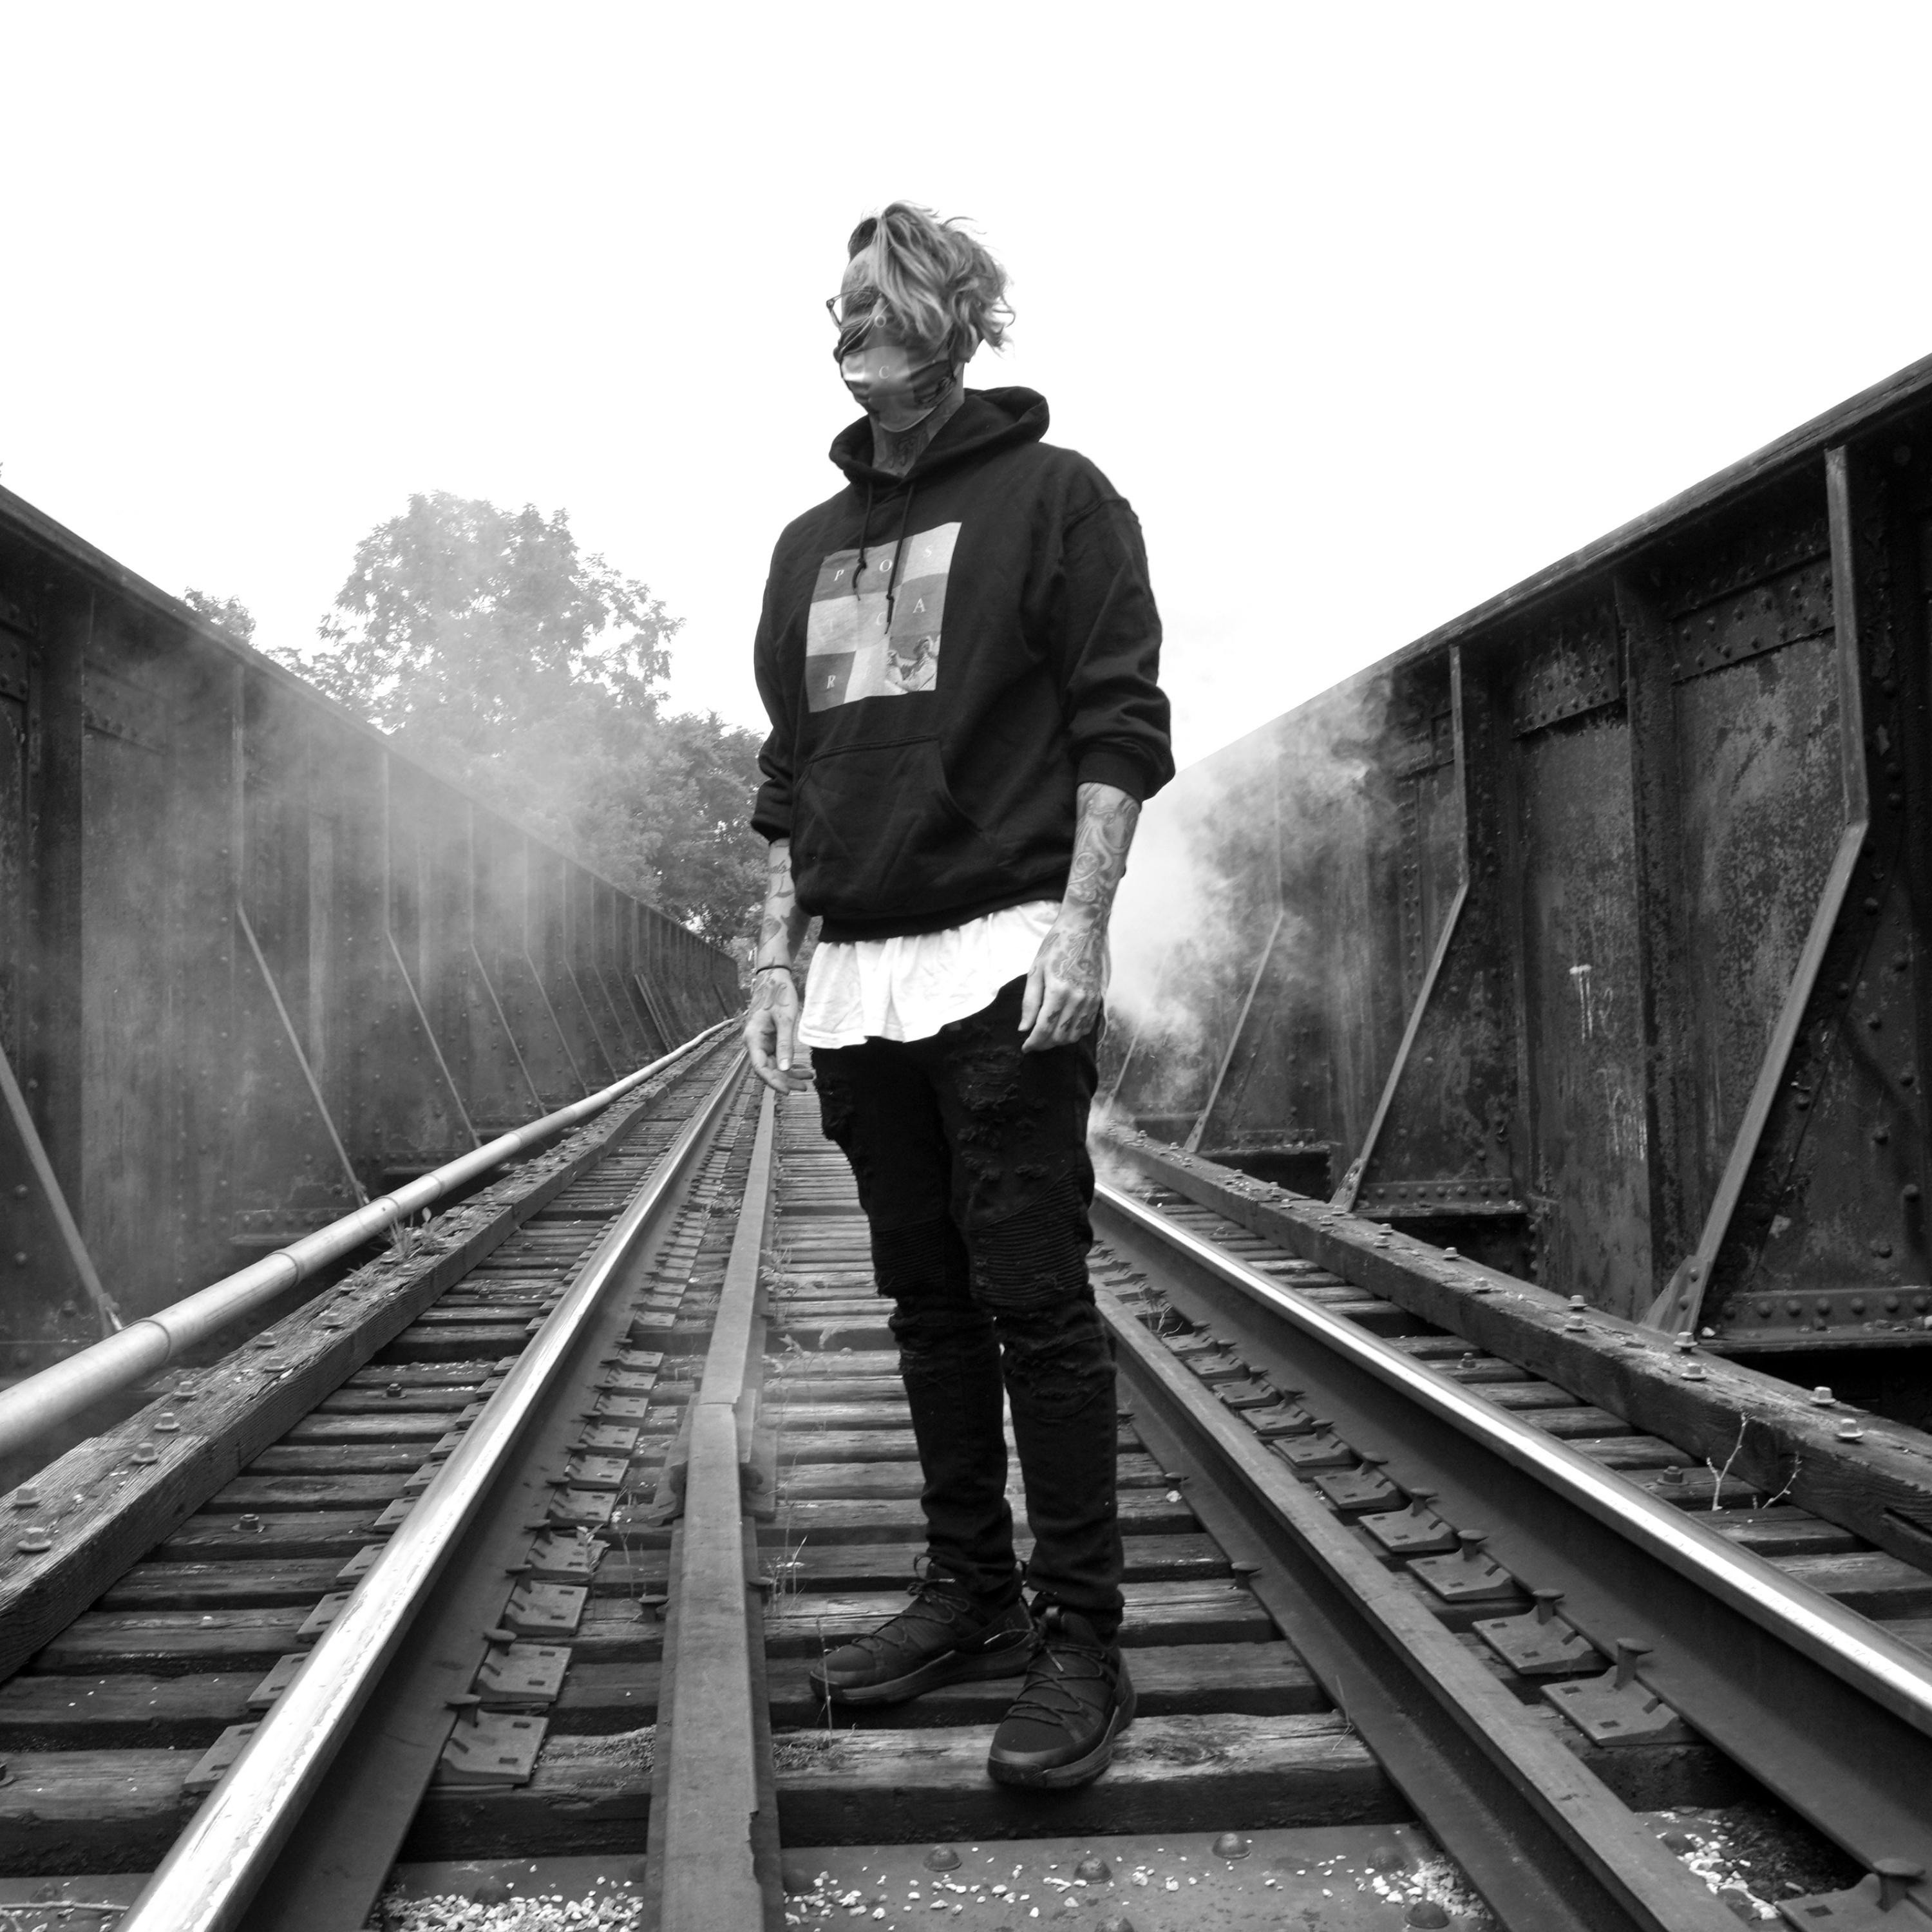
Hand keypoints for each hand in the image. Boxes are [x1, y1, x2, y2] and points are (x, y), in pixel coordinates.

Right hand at [745, 968, 803, 1094]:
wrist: (774, 978)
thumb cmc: (778, 995)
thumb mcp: (785, 1020)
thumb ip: (785, 1045)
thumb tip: (785, 1069)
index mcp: (753, 1038)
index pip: (761, 1068)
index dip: (773, 1082)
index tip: (787, 1091)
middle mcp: (754, 1042)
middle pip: (768, 1069)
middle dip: (785, 1080)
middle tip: (804, 1088)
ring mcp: (762, 1041)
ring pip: (775, 1064)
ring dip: (790, 1073)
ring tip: (808, 1079)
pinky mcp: (770, 1039)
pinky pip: (778, 1056)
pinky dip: (790, 1063)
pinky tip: (803, 1068)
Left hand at [1020, 915, 1104, 1051]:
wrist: (1083, 931)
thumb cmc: (1055, 947)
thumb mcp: (1035, 972)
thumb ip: (1030, 1002)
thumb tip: (1024, 1028)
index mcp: (1059, 991)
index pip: (1045, 1029)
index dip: (1034, 1043)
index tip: (1025, 1048)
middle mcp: (1078, 999)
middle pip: (1060, 1036)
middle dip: (1044, 1044)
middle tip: (1033, 1042)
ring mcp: (1091, 1000)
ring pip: (1075, 1035)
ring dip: (1059, 1041)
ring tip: (1047, 1036)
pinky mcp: (1098, 999)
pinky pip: (1087, 1026)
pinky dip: (1074, 1033)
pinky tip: (1063, 1027)